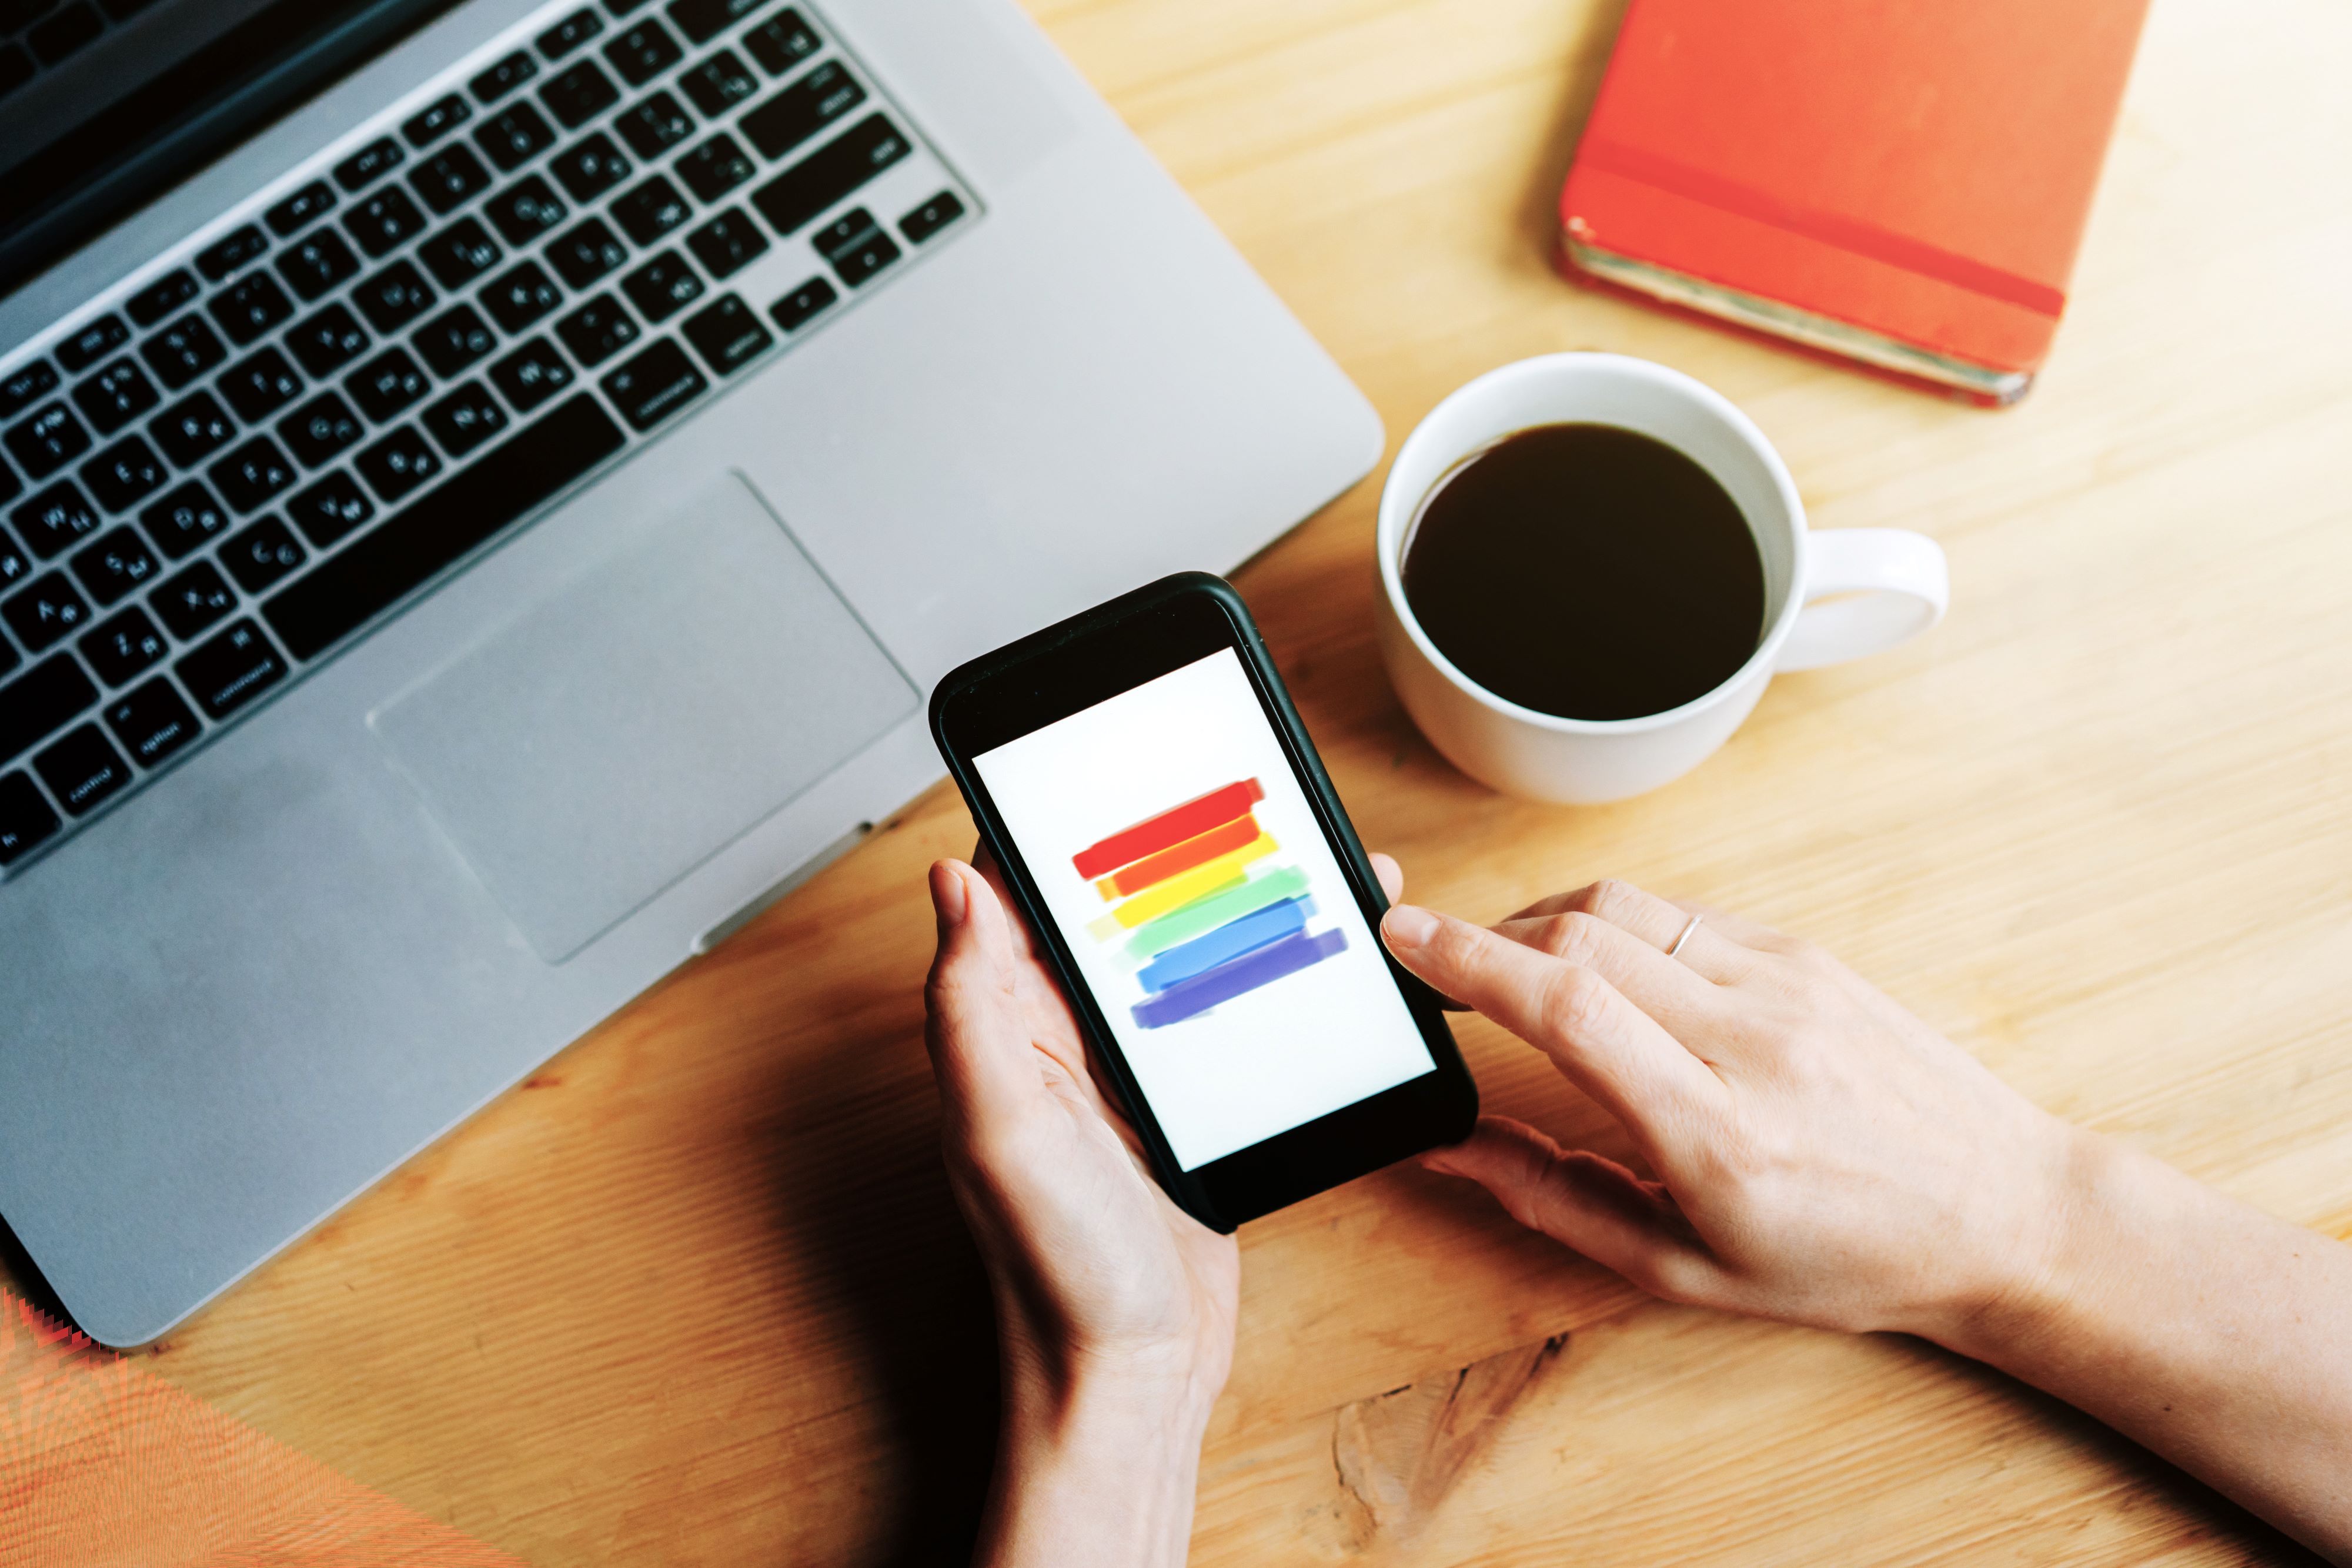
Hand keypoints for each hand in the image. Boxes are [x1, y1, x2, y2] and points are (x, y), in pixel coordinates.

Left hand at [926, 853, 1245, 1566]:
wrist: (1132, 1380)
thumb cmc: (1054, 1271)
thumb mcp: (1003, 1126)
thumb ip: (972, 1003)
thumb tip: (952, 879)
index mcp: (1002, 1027)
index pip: (1019, 892)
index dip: (1054, 821)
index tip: (1106, 754)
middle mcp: (1056, 1040)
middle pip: (1112, 913)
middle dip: (1169, 849)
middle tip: (1236, 791)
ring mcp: (1124, 1075)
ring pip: (1175, 958)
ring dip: (1228, 906)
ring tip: (1300, 855)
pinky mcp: (1184, 1112)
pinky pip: (1219, 1020)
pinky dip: (1261, 979)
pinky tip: (1312, 957)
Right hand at [1379, 879, 2074, 1340]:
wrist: (2002, 1214)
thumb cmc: (1849, 1258)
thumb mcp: (1686, 1269)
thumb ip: (1555, 1199)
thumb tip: (1453, 1144)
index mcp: (1718, 1135)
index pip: (1569, 1007)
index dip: (1469, 960)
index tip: (1404, 937)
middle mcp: (1753, 1042)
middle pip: (1581, 936)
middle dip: (1487, 938)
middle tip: (1439, 963)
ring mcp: (1788, 985)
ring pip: (1624, 908)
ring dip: (1543, 923)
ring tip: (1510, 964)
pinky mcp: (1808, 956)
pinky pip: (1681, 914)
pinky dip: (1613, 925)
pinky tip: (1599, 965)